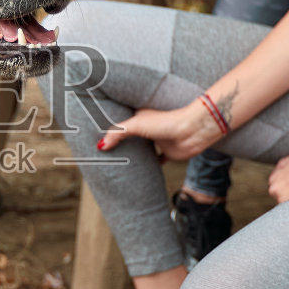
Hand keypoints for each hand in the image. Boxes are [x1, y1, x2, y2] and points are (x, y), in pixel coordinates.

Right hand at [96, 102, 223, 162]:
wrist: (192, 131)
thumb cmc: (167, 121)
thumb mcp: (136, 124)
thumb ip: (117, 133)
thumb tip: (100, 146)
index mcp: (140, 117)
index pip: (122, 123)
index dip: (111, 129)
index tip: (96, 135)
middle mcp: (148, 128)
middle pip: (131, 137)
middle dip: (120, 144)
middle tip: (104, 153)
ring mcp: (158, 140)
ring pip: (143, 149)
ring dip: (135, 155)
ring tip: (118, 163)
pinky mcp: (168, 153)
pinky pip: (158, 160)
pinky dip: (151, 166)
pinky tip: (142, 172)